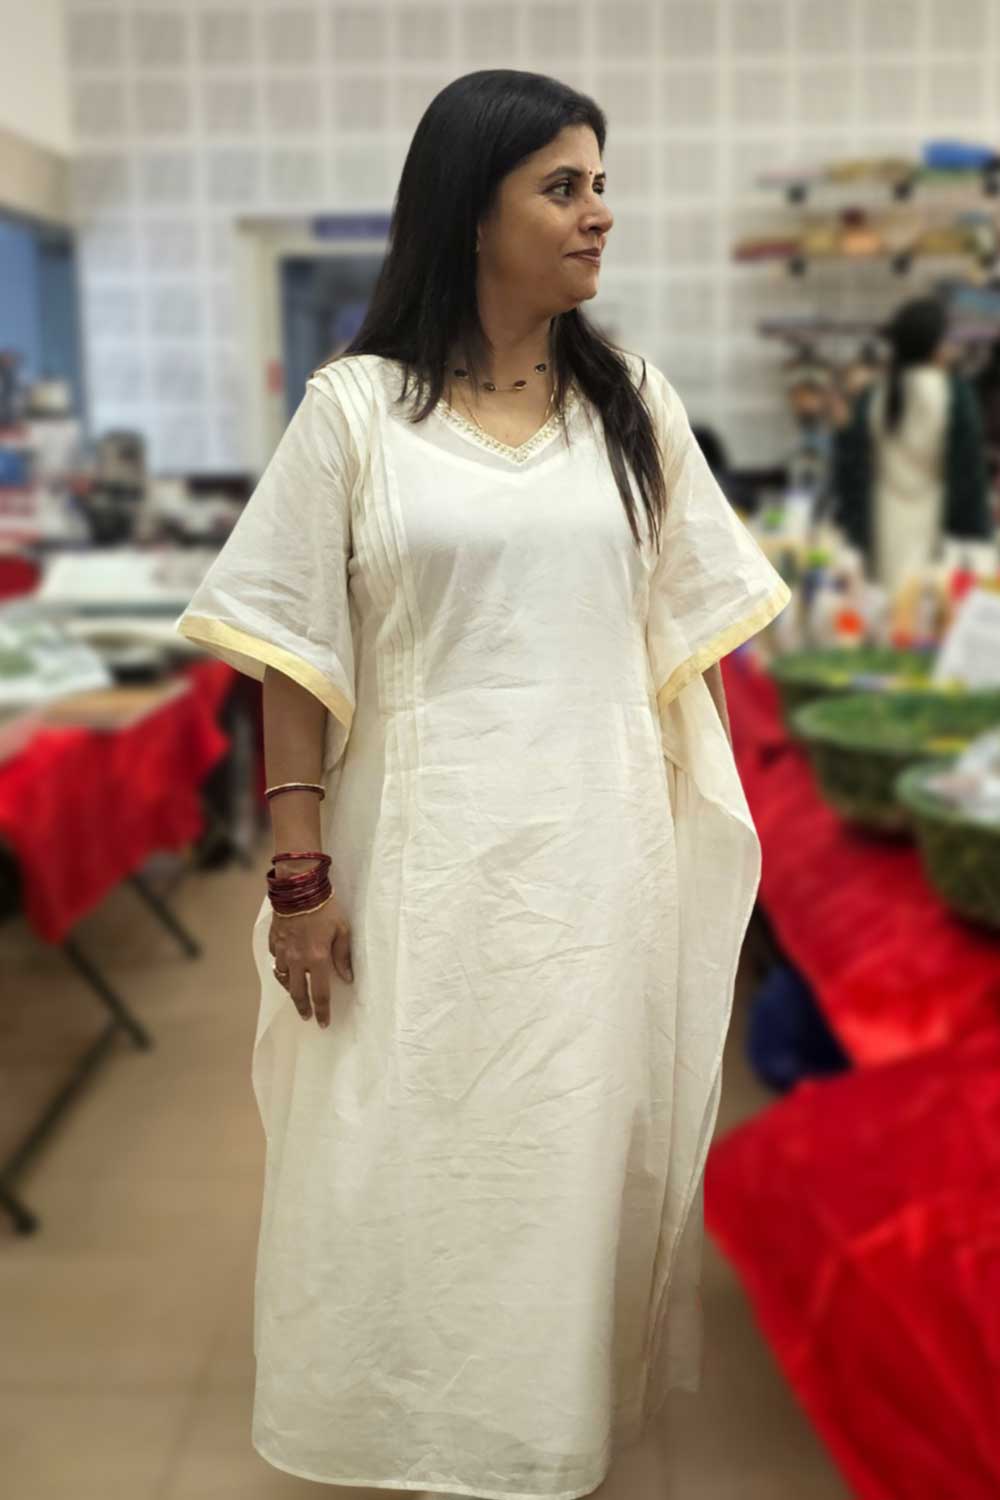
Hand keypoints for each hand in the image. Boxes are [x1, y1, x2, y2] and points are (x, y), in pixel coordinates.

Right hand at [268, 895, 352, 1028]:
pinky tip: (285, 968)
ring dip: (289, 988)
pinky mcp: (274, 941)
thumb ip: (343, 956)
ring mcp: (282, 951)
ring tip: (295, 994)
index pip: (319, 993)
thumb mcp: (342, 930)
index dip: (322, 1011)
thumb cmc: (325, 907)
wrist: (299, 888)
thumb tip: (347, 978)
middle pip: (297, 992)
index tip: (323, 1022)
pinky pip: (275, 960)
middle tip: (306, 1016)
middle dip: (302, 1007)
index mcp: (316, 959)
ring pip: (282, 978)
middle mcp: (296, 960)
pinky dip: (280, 968)